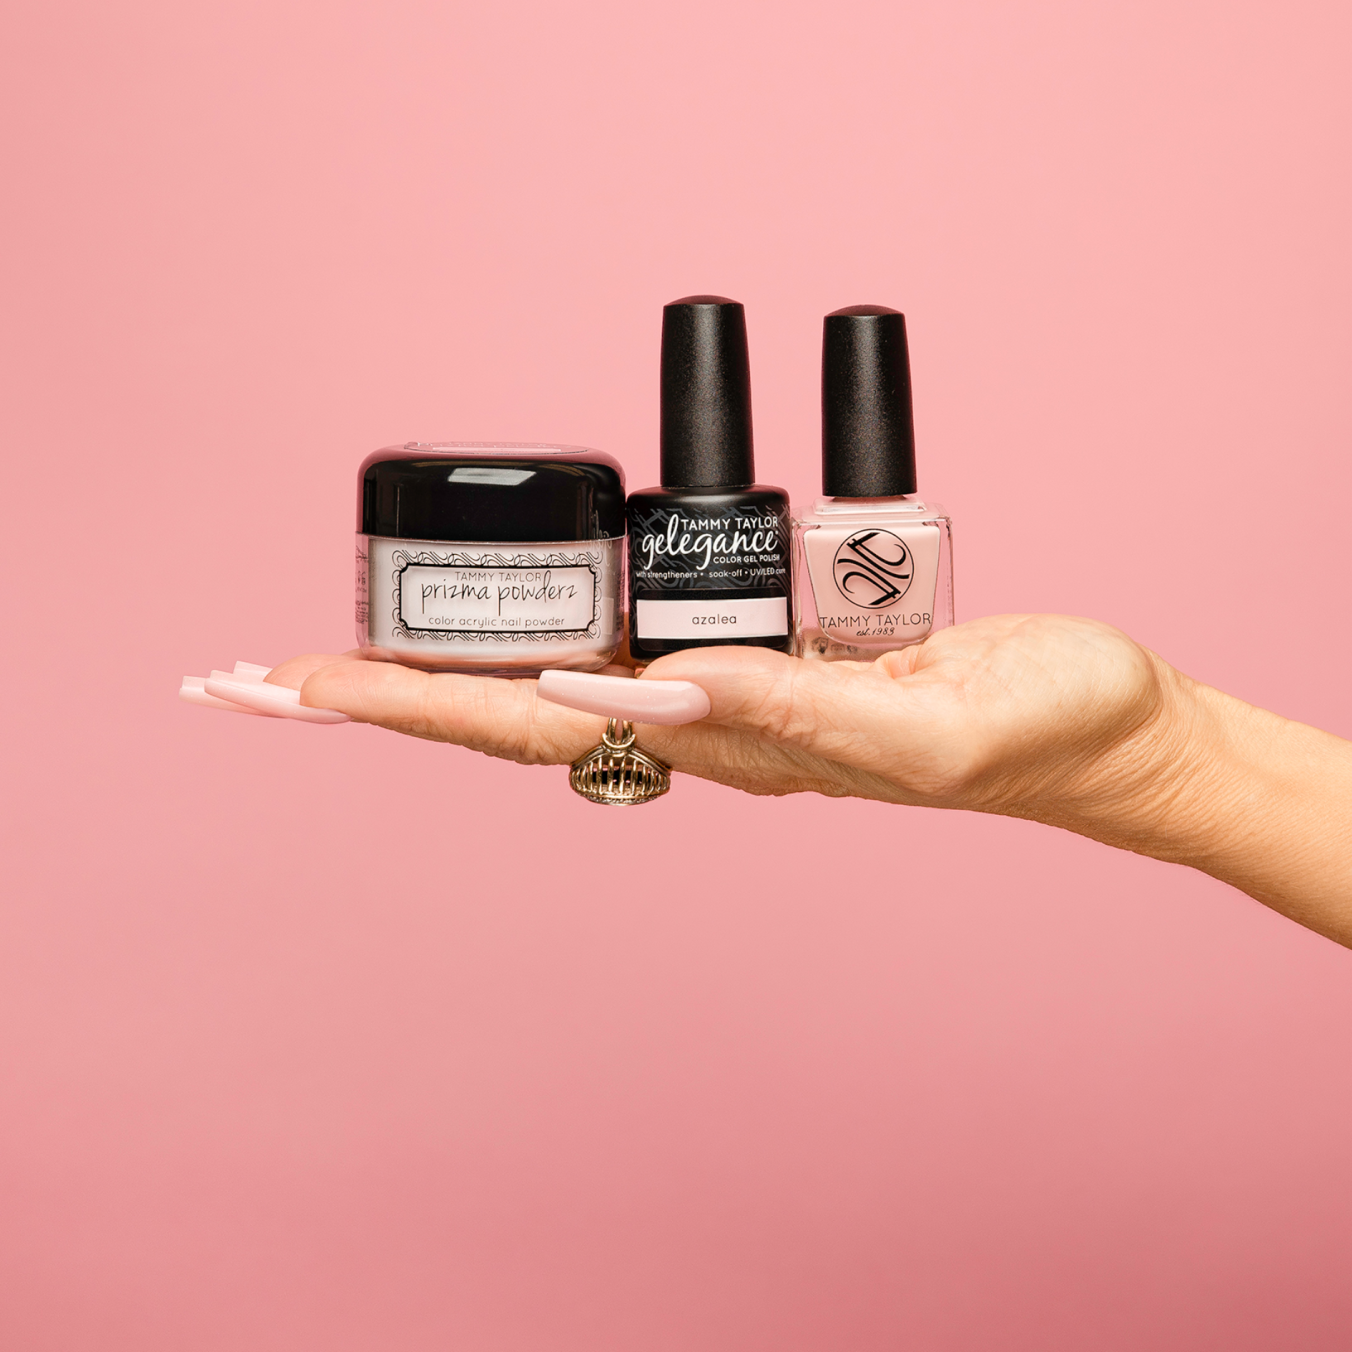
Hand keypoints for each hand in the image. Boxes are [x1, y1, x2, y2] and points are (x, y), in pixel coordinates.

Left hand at [269, 615, 1236, 856]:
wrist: (1110, 729)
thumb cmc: (1038, 731)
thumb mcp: (923, 724)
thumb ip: (791, 712)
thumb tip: (642, 686)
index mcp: (725, 742)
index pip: (528, 720)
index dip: (405, 701)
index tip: (292, 682)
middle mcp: (705, 721)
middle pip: (503, 704)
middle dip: (371, 693)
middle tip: (240, 676)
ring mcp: (733, 685)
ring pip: (555, 667)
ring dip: (437, 660)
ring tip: (330, 648)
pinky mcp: (778, 640)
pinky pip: (639, 619)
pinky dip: (549, 610)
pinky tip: (510, 608)